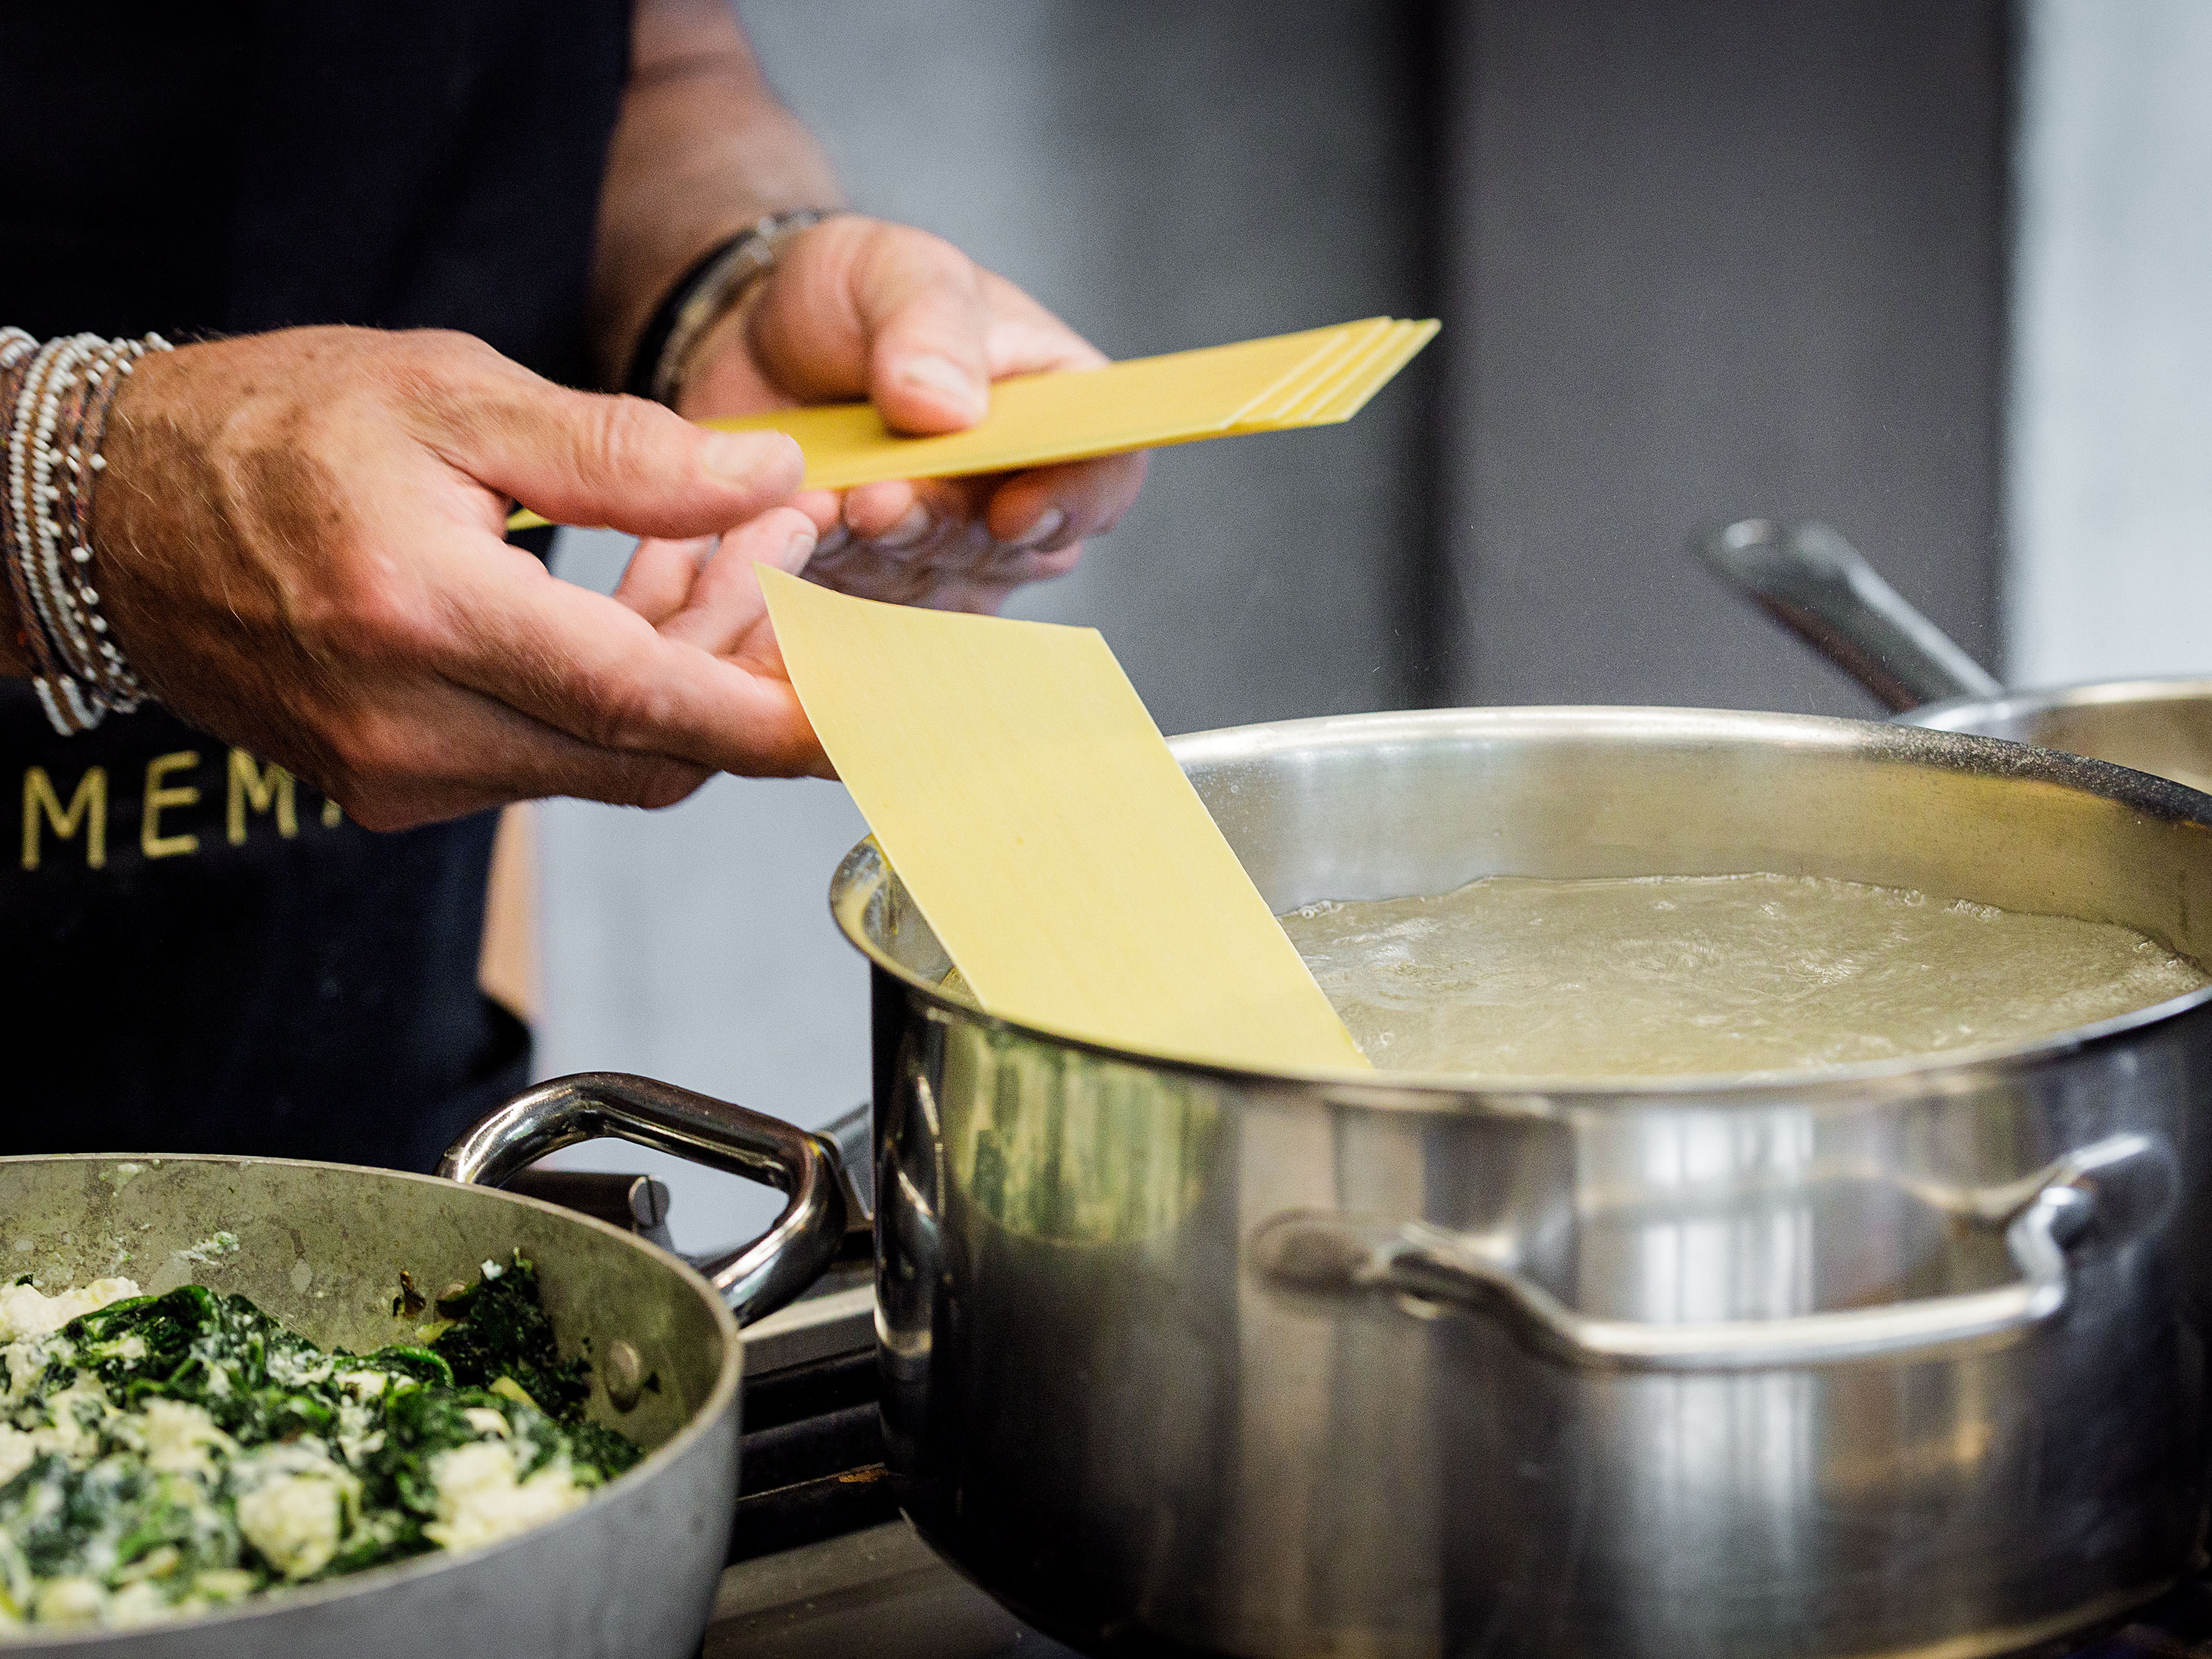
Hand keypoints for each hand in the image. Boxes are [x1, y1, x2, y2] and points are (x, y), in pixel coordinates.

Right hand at [90, 325, 830, 829]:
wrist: (107, 510)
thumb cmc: (269, 428)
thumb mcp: (452, 397)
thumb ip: (624, 452)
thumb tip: (769, 477)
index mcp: (421, 614)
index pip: (643, 702)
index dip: (774, 718)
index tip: (869, 714)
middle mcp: (406, 726)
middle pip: (650, 746)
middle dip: (748, 663)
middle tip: (790, 542)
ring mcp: (395, 775)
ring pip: (609, 759)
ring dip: (687, 668)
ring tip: (717, 546)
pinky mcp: (392, 788)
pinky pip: (552, 760)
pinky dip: (617, 692)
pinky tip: (633, 598)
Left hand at [669, 214, 1148, 613]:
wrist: (754, 347)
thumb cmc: (848, 297)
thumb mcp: (890, 270)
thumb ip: (928, 326)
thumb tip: (952, 411)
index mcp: (1058, 409)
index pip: (1107, 474)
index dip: (1073, 504)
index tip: (1011, 512)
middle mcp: (1023, 495)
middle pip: (1016, 550)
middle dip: (938, 527)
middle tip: (871, 501)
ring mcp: (955, 556)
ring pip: (935, 585)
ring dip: (870, 554)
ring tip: (809, 506)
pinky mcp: (884, 592)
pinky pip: (866, 614)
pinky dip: (823, 576)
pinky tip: (781, 533)